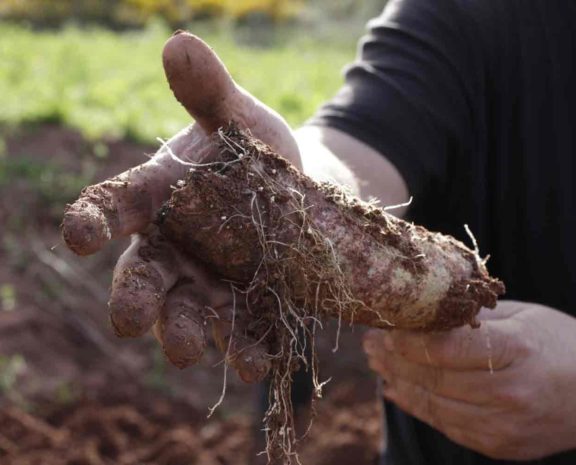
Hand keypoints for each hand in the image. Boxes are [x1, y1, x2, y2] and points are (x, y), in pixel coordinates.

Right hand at [62, 31, 299, 380]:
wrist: (300, 194)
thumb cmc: (257, 153)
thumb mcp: (239, 120)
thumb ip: (209, 93)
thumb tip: (179, 43)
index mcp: (159, 198)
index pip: (114, 207)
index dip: (93, 220)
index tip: (79, 235)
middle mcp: (173, 248)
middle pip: (143, 277)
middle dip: (135, 299)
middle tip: (130, 320)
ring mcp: (208, 283)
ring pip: (186, 314)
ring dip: (187, 334)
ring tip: (193, 351)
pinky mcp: (246, 306)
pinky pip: (241, 332)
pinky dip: (247, 349)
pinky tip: (259, 361)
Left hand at [363, 300, 575, 458]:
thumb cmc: (562, 344)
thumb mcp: (523, 316)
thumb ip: (474, 319)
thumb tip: (423, 315)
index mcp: (518, 349)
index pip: (445, 346)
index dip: (407, 337)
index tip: (384, 325)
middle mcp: (510, 392)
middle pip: (433, 377)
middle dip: (393, 359)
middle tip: (369, 343)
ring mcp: (505, 426)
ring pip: (434, 404)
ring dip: (398, 382)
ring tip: (377, 364)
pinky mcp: (500, 446)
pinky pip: (447, 425)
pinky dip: (417, 406)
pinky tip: (397, 390)